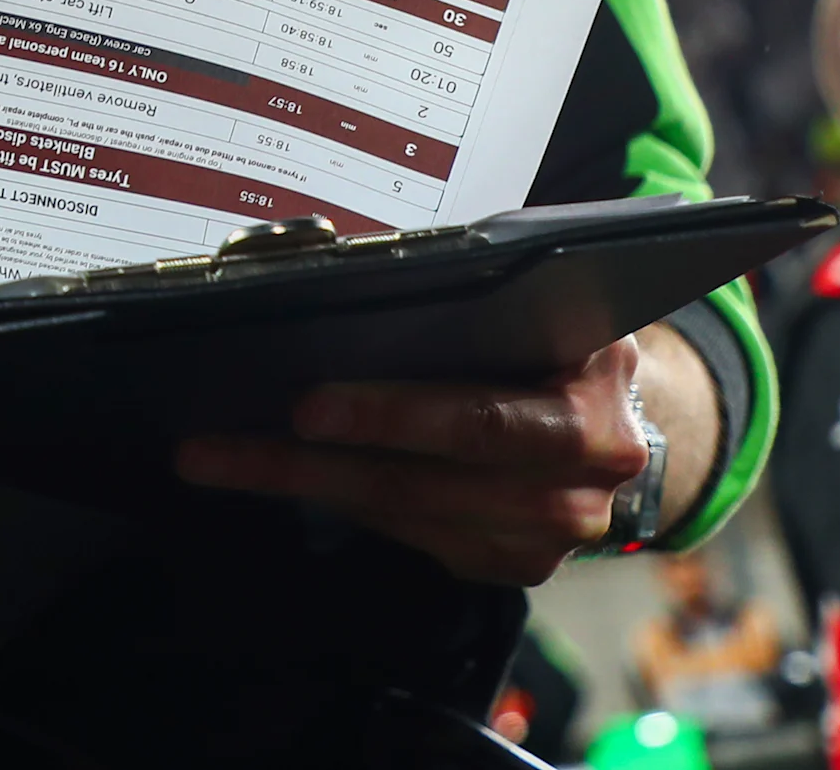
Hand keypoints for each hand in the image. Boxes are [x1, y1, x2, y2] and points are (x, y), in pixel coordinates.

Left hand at [172, 336, 651, 586]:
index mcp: (592, 406)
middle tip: (222, 444)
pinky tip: (277, 475)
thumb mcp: (532, 299)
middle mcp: (582, 487)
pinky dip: (340, 505)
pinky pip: (412, 538)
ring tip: (216, 458)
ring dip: (303, 487)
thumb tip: (322, 276)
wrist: (622, 409)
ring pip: (403, 515)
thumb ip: (458, 295)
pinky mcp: (514, 564)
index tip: (305, 406)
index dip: (390, 417)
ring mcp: (551, 536)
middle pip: (424, 482)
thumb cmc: (555, 334)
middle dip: (312, 463)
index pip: (481, 420)